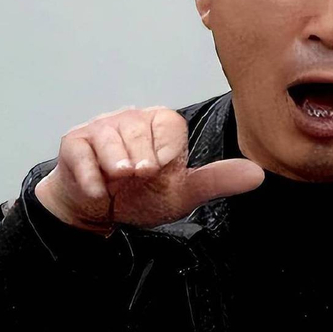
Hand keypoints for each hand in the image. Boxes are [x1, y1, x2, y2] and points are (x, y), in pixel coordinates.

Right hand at [34, 105, 264, 234]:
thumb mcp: (182, 193)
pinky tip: (99, 192)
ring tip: (119, 182)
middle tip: (139, 179)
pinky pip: (83, 154)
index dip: (167, 152)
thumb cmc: (141, 196)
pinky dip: (93, 178)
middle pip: (139, 131)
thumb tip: (258, 175)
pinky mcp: (74, 143)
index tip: (161, 172)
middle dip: (142, 164)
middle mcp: (131, 120)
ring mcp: (101, 128)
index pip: (170, 124)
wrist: (98, 211)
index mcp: (160, 126)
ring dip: (117, 169)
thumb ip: (216, 181)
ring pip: (110, 140)